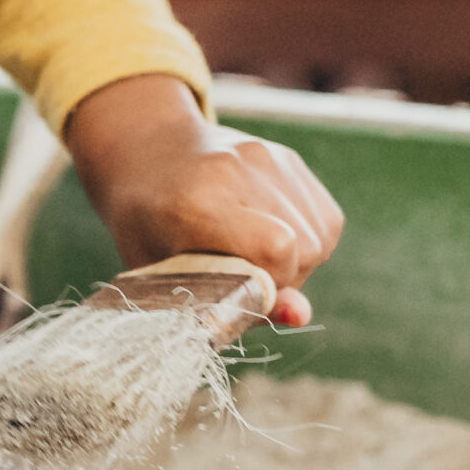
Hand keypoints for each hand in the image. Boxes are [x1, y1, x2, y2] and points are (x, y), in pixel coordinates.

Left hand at [61, 73, 343, 326]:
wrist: (144, 154)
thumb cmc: (148, 227)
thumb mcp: (168, 275)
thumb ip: (232, 302)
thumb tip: (302, 315)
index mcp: (196, 201)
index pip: (275, 248)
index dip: (269, 283)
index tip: (238, 290)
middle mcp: (237, 169)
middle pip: (305, 248)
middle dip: (283, 278)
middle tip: (238, 273)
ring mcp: (268, 157)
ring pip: (321, 237)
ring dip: (296, 261)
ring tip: (249, 252)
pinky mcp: (288, 158)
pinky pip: (325, 219)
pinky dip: (307, 240)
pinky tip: (268, 232)